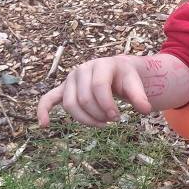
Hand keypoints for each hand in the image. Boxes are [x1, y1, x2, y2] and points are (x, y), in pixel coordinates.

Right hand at [37, 55, 151, 127]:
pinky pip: (48, 99)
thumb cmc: (126, 78)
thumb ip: (140, 96)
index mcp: (101, 64)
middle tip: (112, 121)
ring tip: (101, 124)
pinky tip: (44, 124)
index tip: (118, 118)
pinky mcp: (63, 89)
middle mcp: (83, 69)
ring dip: (85, 119)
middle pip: (84, 98)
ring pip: (70, 104)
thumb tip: (145, 110)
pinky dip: (43, 111)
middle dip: (98, 114)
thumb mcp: (136, 84)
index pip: (99, 87)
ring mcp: (71, 79)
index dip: (107, 105)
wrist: (117, 72)